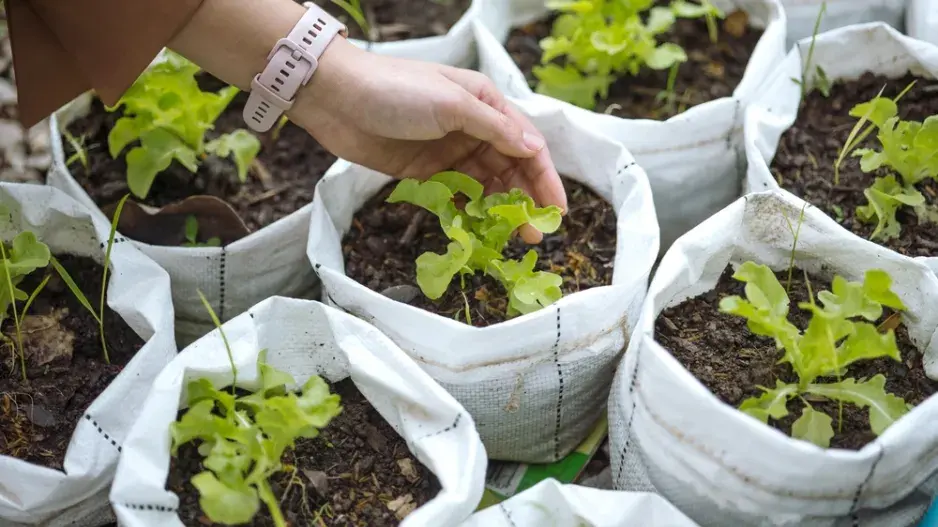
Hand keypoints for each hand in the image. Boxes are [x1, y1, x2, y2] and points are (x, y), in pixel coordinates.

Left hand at [290, 38, 566, 242]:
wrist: (337, 98)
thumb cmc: (396, 90)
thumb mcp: (452, 104)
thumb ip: (494, 128)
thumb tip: (534, 148)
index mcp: (486, 104)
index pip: (527, 145)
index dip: (545, 178)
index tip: (556, 211)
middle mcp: (474, 128)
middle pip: (511, 169)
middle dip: (525, 200)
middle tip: (534, 234)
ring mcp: (450, 152)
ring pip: (486, 186)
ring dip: (499, 211)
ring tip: (509, 238)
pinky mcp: (427, 173)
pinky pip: (457, 197)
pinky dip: (468, 213)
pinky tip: (476, 230)